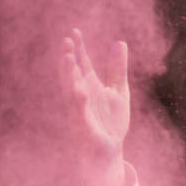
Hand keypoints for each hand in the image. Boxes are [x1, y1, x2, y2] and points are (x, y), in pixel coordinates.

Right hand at [60, 29, 130, 185]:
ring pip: (72, 92)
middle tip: (66, 43)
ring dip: (69, 76)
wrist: (109, 152)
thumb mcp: (118, 91)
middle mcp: (81, 98)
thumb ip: (117, 68)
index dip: (78, 49)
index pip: (81, 65)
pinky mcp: (86, 128)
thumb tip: (119, 42)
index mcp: (88, 87)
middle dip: (68, 60)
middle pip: (72, 76)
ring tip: (68, 59)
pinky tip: (81, 91)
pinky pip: (81, 115)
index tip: (74, 32)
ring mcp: (81, 113)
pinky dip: (80, 103)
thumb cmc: (110, 121)